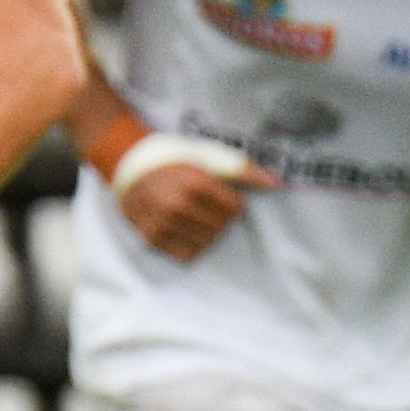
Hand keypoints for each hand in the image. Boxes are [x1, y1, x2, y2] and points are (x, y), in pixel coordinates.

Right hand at [116, 156, 270, 260]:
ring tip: (196, 216)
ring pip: (207, 242)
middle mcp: (178, 206)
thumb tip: (278, 183)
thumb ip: (244, 169)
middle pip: (222, 227)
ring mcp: (163, 224)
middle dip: (221, 218)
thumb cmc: (176, 160)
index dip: (233, 203)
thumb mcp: (208, 156)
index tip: (223, 196)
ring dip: (208, 232)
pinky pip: (187, 254)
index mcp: (194, 183)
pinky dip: (192, 245)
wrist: (131, 166)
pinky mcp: (152, 238)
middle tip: (208, 206)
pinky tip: (185, 229)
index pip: (235, 209)